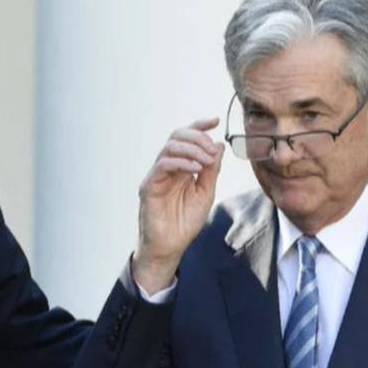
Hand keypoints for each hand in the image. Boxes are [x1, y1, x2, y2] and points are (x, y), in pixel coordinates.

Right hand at [131, 118, 223, 292]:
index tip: (215, 121)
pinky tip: (195, 169)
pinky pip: (163, 165)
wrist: (171, 247)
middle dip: (197, 137)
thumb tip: (218, 145)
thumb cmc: (185, 223)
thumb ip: (212, 170)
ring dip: (191, 149)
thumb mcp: (206, 193)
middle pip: (177, 136)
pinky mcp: (149, 186)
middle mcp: (167, 168)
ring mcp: (156, 176)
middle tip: (211, 149)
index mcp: (181, 167)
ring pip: (170, 147)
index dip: (199, 126)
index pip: (187, 138)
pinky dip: (181, 162)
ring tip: (206, 160)